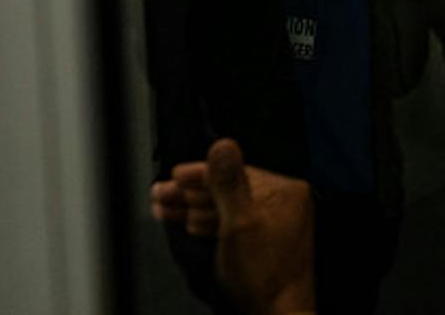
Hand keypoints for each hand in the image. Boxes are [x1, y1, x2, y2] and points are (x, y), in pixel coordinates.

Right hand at [151, 139, 314, 314]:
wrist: (278, 312)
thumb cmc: (264, 273)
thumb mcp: (239, 222)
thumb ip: (228, 184)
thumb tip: (222, 146)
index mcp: (284, 192)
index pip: (236, 173)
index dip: (201, 173)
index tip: (174, 174)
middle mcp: (283, 203)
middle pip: (229, 190)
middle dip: (191, 192)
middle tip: (160, 193)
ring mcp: (274, 224)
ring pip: (227, 208)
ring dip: (194, 207)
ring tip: (164, 207)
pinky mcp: (264, 243)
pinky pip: (232, 224)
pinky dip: (210, 223)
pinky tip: (190, 224)